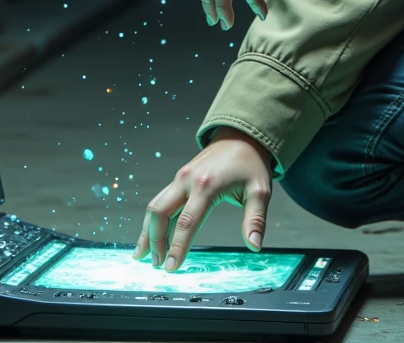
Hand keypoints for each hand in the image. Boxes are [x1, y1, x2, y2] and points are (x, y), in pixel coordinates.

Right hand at [133, 130, 272, 269]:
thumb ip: (255, 219)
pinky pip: (161, 200)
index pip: (187, 222)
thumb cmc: (250, 164)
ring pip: (155, 206)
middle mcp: (187, 180)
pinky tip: (152, 235)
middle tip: (156, 265)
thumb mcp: (259, 190)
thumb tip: (254, 246)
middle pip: (160, 213)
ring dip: (148, 231)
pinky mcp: (179, 178)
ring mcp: (180, 178)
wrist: (241, 135)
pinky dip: (154, 220)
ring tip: (144, 255)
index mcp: (207, 185)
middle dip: (154, 241)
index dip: (177, 247)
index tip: (171, 268)